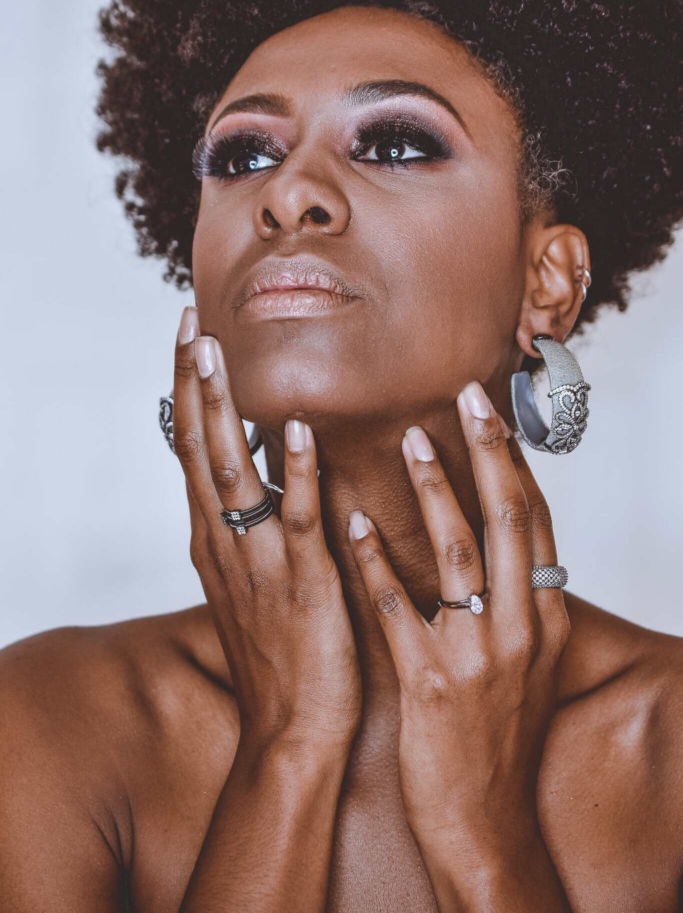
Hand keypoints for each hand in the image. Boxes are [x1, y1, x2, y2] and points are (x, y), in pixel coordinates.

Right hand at [172, 307, 361, 754]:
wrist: (293, 729)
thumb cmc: (280, 654)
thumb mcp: (255, 580)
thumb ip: (256, 526)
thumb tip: (268, 473)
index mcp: (215, 539)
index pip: (192, 450)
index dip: (188, 391)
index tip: (188, 339)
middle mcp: (224, 542)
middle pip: (198, 448)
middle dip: (193, 383)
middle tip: (189, 325)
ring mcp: (257, 560)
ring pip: (230, 471)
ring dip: (222, 409)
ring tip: (215, 352)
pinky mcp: (299, 582)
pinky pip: (293, 518)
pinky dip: (291, 472)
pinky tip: (294, 429)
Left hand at [346, 380, 570, 855]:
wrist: (484, 819)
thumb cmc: (498, 735)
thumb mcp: (525, 662)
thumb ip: (515, 601)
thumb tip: (501, 543)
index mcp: (543, 618)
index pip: (534, 522)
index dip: (515, 462)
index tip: (495, 411)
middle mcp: (518, 627)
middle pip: (508, 521)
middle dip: (488, 452)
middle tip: (467, 395)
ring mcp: (476, 654)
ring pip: (459, 554)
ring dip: (434, 491)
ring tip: (411, 441)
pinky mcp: (429, 682)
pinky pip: (398, 609)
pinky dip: (377, 563)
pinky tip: (354, 523)